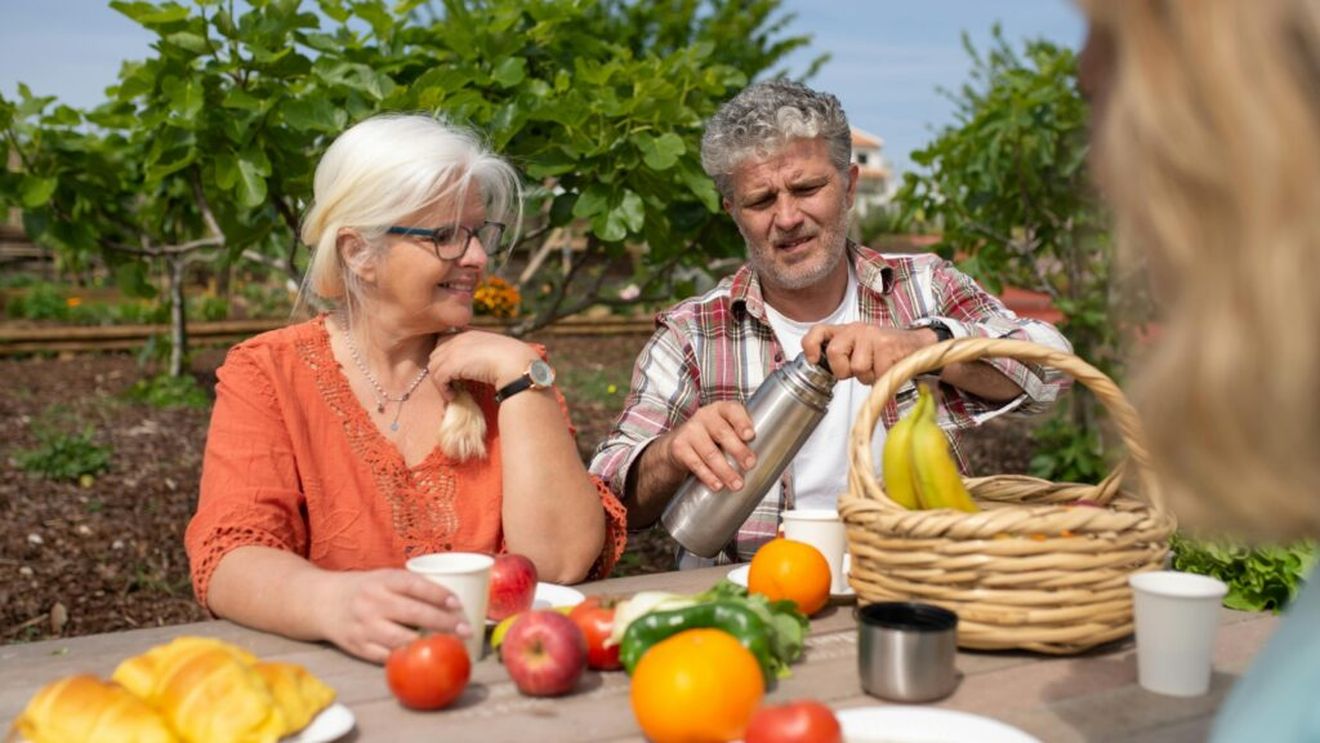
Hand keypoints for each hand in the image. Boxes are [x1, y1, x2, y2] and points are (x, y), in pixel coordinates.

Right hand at [317, 568, 469, 663]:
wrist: (321, 602)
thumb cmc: (364, 589)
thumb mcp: (383, 577)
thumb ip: (410, 586)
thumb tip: (452, 600)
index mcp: (382, 580)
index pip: (414, 585)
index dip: (438, 594)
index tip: (458, 603)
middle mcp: (373, 602)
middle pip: (413, 613)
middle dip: (443, 622)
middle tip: (466, 630)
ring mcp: (365, 626)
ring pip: (401, 639)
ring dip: (428, 644)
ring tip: (449, 646)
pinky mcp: (358, 647)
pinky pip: (386, 656)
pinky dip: (406, 658)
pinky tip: (423, 659)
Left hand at [427, 330, 539, 400]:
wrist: (517, 364)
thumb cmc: (514, 362)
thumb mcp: (496, 353)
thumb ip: (484, 355)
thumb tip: (482, 368)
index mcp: (470, 334)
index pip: (446, 343)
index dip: (447, 360)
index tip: (455, 374)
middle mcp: (460, 339)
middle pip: (436, 354)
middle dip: (440, 370)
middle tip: (451, 385)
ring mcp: (455, 350)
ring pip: (434, 366)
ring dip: (441, 382)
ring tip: (452, 393)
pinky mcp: (452, 364)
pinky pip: (437, 377)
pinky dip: (443, 389)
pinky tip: (453, 396)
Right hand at [658, 401, 755, 491]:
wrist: (679, 445)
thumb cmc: (712, 438)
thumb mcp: (726, 431)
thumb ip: (742, 439)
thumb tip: (770, 460)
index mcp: (721, 410)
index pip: (733, 410)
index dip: (742, 422)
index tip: (750, 436)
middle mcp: (704, 416)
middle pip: (722, 432)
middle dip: (738, 450)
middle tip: (750, 465)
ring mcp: (690, 430)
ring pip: (710, 452)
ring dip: (725, 470)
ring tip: (737, 484)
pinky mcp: (679, 447)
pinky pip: (696, 464)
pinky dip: (708, 476)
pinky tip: (718, 485)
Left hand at [803, 323, 932, 384]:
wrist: (916, 345)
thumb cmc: (885, 351)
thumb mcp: (859, 350)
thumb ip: (841, 356)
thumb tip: (820, 368)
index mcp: (846, 331)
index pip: (818, 330)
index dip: (810, 345)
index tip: (814, 360)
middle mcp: (857, 329)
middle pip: (834, 352)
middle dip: (844, 371)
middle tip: (857, 371)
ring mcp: (872, 336)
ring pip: (857, 368)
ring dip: (868, 377)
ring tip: (878, 368)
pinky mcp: (887, 345)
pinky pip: (876, 373)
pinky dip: (882, 378)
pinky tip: (889, 368)